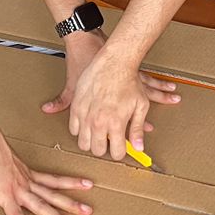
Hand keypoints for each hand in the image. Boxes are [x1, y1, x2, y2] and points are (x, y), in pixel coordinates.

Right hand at [0, 129, 92, 214]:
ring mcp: (17, 190)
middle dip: (71, 204)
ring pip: (41, 205)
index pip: (54, 180)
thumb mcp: (4, 158)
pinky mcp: (4, 196)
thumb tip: (10, 170)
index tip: (86, 184)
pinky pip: (15, 214)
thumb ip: (10, 168)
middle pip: (53, 195)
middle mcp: (26, 182)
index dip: (71, 182)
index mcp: (27, 173)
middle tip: (88, 210)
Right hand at [56, 42, 180, 160]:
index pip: (116, 152)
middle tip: (110, 140)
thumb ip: (137, 129)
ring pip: (83, 143)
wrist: (114, 62)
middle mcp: (98, 122)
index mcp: (116, 123)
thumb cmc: (128, 82)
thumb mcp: (140, 106)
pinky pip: (73, 128)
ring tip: (99, 132)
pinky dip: (80, 129)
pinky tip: (88, 123)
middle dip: (105, 148)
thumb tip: (139, 147)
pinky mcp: (75, 106)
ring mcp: (85, 115)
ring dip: (91, 141)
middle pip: (97, 150)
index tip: (121, 147)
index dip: (120, 152)